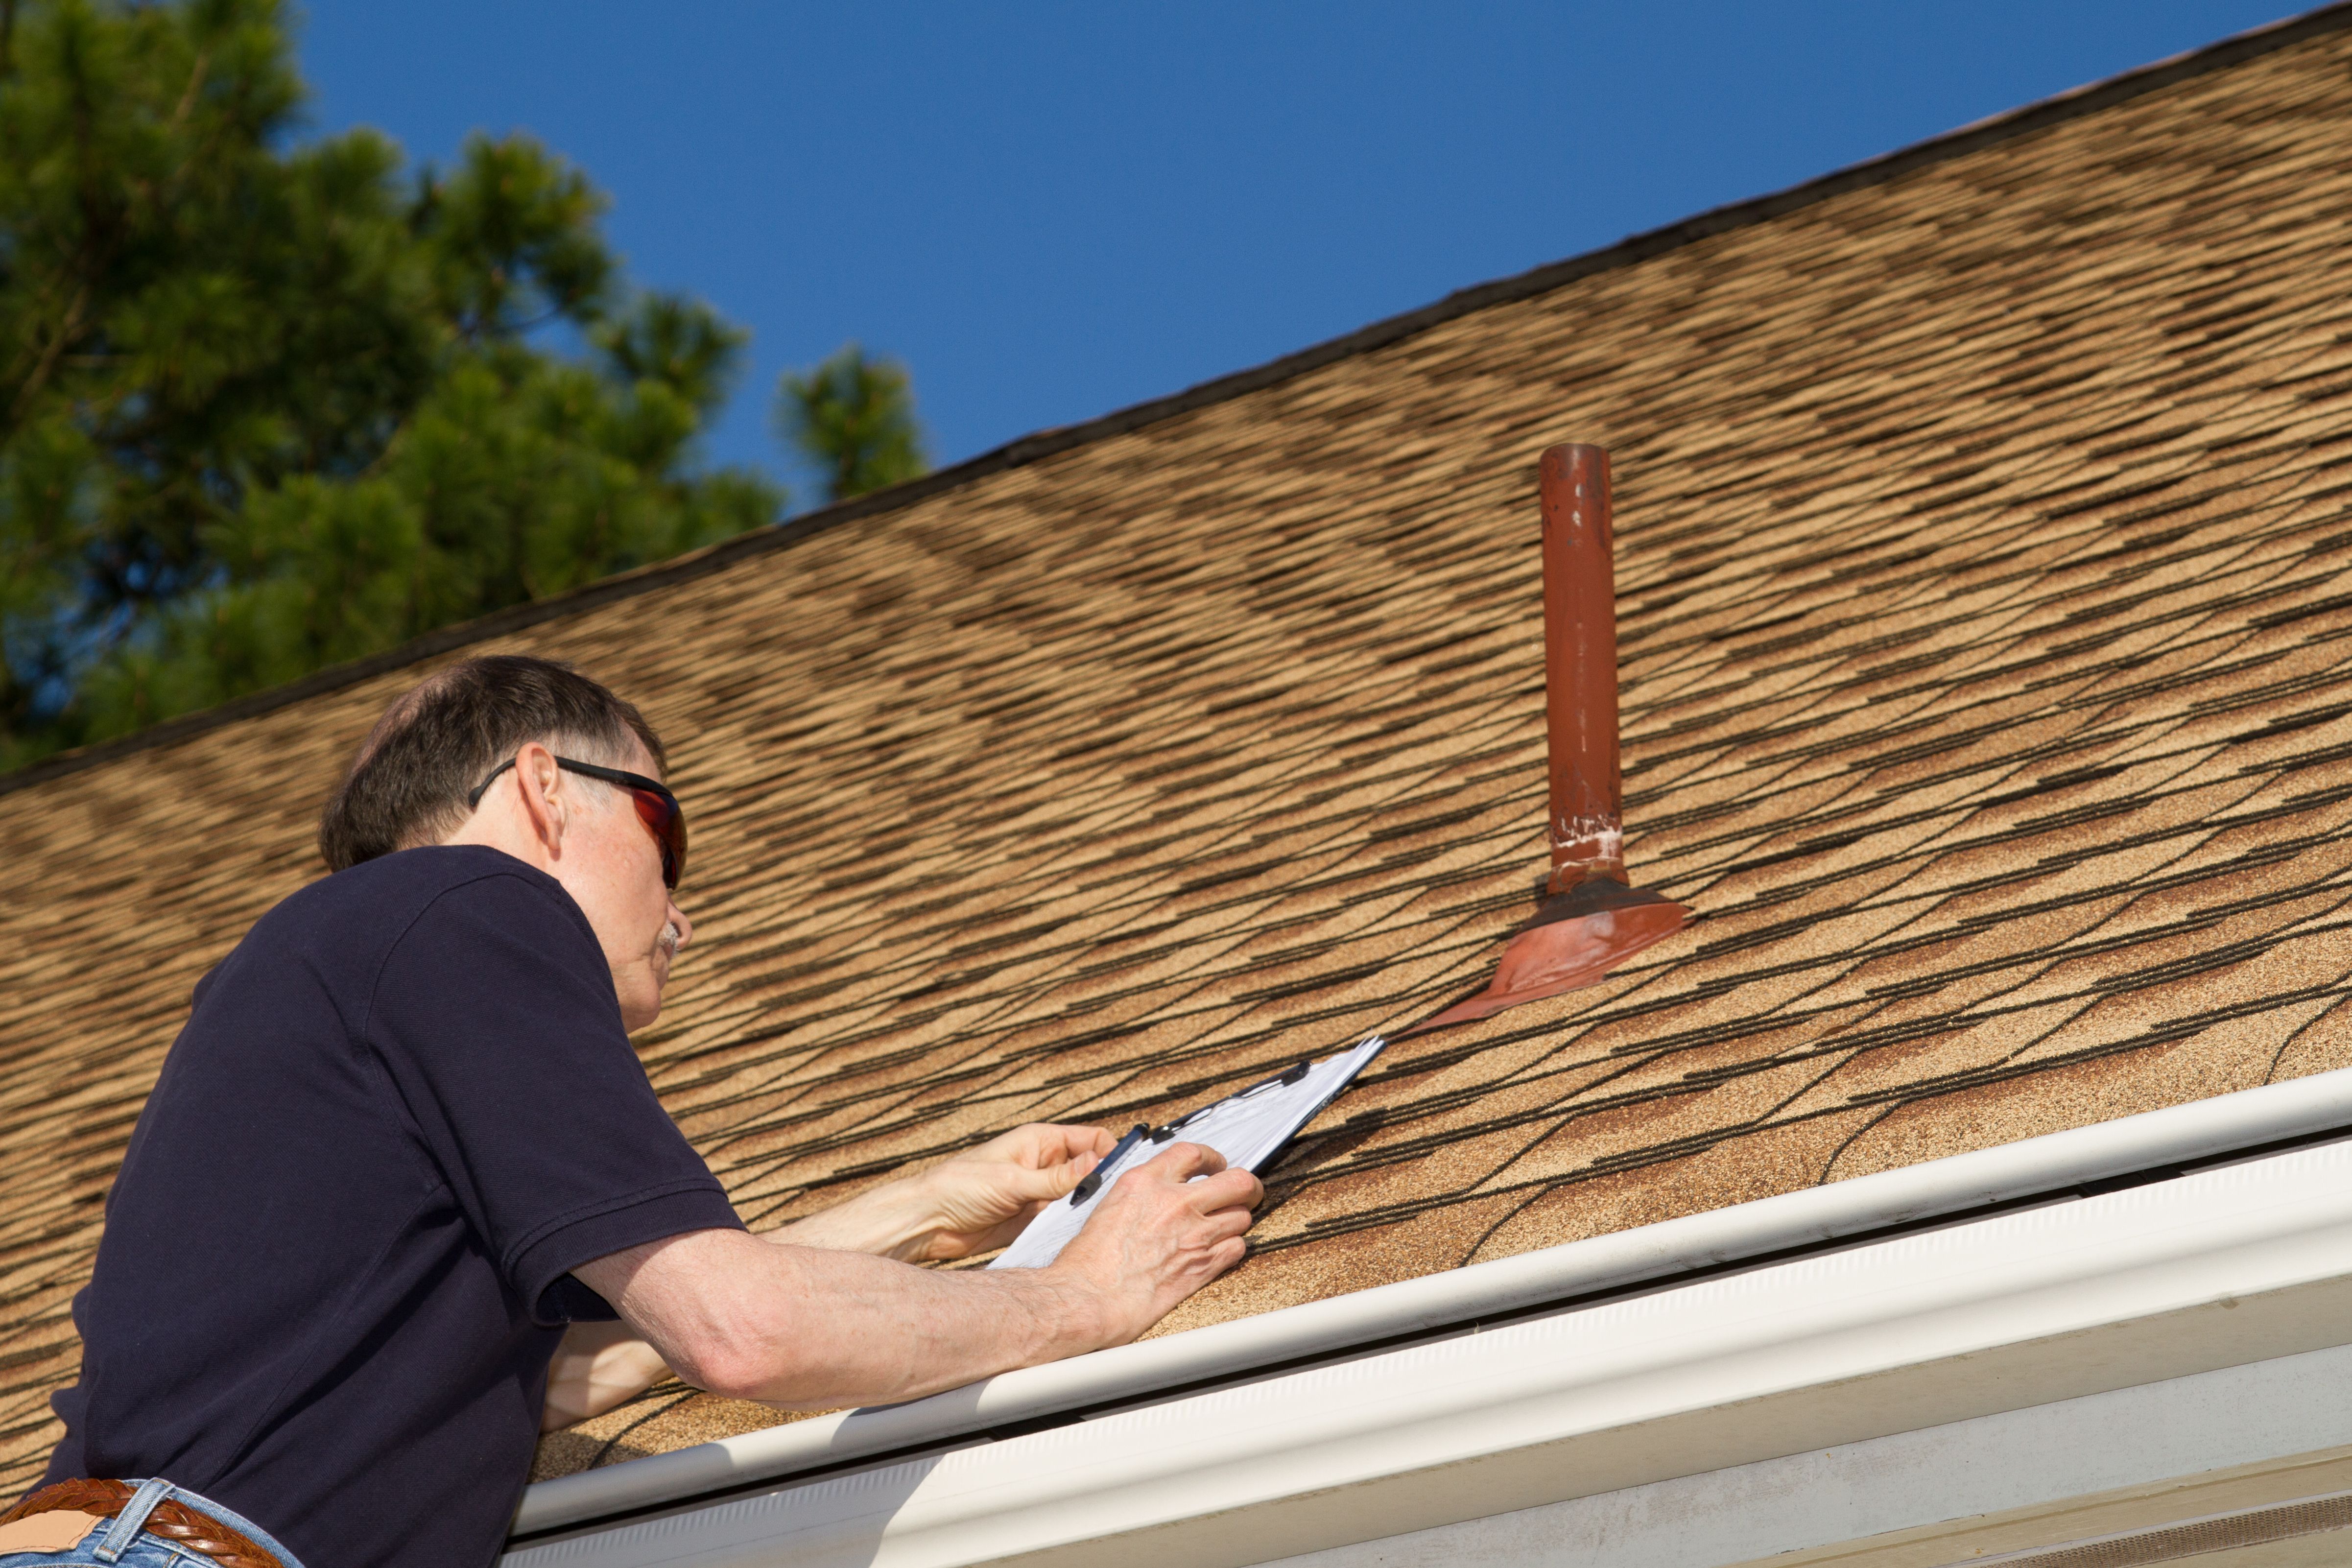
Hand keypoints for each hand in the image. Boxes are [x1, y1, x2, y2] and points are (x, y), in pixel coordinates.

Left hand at [774, 1122, 1115, 1261]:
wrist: (927, 1221)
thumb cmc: (957, 1186)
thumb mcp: (1011, 1181)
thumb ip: (1056, 1178)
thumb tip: (1097, 1165)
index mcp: (1040, 1142)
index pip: (1091, 1139)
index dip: (1111, 1153)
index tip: (1126, 1175)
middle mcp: (1044, 1165)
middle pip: (1090, 1170)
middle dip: (1105, 1184)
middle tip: (1119, 1204)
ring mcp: (1039, 1193)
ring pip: (1079, 1198)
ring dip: (1088, 1209)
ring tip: (1102, 1224)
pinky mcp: (1032, 1220)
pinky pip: (1062, 1221)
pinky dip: (1072, 1228)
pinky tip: (1080, 1238)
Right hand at [1047, 1142, 1261, 1344]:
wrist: (1087, 1297)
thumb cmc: (1088, 1261)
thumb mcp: (1110, 1206)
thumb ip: (1142, 1193)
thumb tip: (1160, 1191)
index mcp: (1145, 1182)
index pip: (1193, 1153)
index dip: (1212, 1158)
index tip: (1216, 1165)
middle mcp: (1174, 1203)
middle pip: (1236, 1181)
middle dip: (1246, 1186)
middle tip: (1245, 1192)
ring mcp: (1193, 1234)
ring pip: (1242, 1216)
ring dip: (1237, 1221)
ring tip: (1226, 1227)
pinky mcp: (1202, 1265)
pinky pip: (1238, 1248)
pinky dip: (1233, 1248)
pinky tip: (1221, 1251)